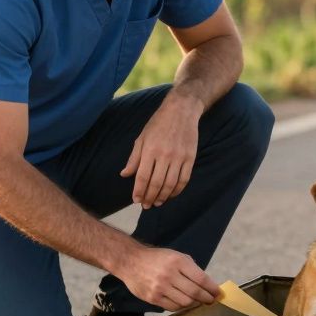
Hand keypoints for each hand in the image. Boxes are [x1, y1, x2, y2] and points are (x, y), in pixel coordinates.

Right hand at [118, 244, 219, 311]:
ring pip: (185, 303)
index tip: (218, 293)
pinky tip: (183, 303)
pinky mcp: (152, 298)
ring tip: (197, 302)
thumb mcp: (176, 256)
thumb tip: (207, 284)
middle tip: (211, 300)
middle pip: (195, 293)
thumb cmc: (157, 258)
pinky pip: (172, 307)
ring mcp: (160, 288)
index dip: (212, 288)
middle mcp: (169, 275)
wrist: (131, 261)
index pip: (201, 279)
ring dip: (194, 304)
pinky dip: (181, 307)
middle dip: (206, 298)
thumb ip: (191, 269)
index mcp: (178, 262)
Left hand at [121, 93, 202, 208]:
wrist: (181, 110)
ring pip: (171, 184)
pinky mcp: (190, 158)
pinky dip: (177, 190)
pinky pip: (184, 179)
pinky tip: (171, 194)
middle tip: (146, 205)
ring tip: (157, 202)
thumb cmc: (158, 123)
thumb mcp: (141, 138)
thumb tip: (124, 175)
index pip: (143, 177)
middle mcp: (165, 155)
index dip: (139, 191)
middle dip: (150, 197)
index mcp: (150, 150)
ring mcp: (179, 157)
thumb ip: (134, 158)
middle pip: (156, 183)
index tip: (136, 200)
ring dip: (163, 196)